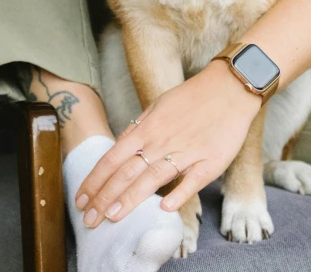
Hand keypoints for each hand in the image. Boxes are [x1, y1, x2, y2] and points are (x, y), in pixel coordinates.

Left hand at [74, 61, 261, 227]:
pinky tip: (164, 208)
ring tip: (112, 217)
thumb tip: (119, 146)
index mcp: (147, 128)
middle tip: (90, 220)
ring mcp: (185, 152)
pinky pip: (192, 180)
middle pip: (127, 172)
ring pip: (152, 178)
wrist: (229, 89)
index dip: (95, 181)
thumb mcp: (158, 106)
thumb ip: (138, 128)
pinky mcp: (209, 162)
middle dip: (105, 198)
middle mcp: (161, 141)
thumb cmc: (192, 98)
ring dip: (131, 199)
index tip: (81, 200)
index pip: (112, 159)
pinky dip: (178, 194)